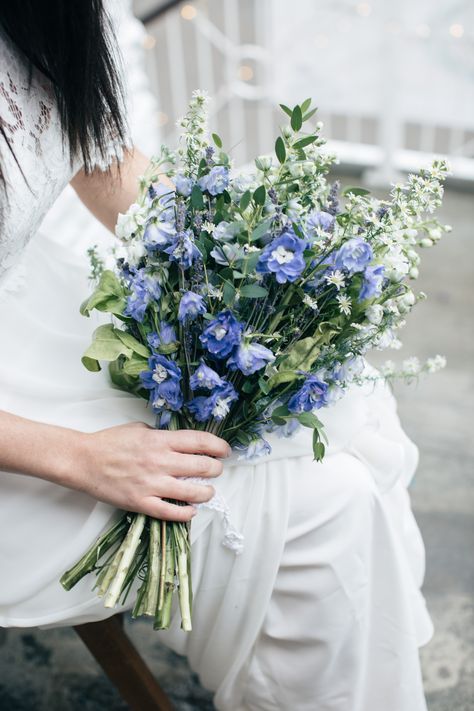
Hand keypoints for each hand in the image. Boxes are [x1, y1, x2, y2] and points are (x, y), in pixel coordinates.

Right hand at [77, 423, 230, 521]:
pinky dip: (186, 513)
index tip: (225, 451)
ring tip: (207, 491)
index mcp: (160, 440)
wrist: (83, 461)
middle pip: (203, 467)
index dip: (219, 447)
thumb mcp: (140, 429)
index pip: (201, 442)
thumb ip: (162, 435)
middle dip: (216, 469)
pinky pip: (171, 512)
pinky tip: (191, 510)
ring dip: (207, 492)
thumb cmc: (110, 442)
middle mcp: (160, 461)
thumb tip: (181, 443)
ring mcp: (152, 484)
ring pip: (193, 492)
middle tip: (216, 470)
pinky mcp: (141, 502)